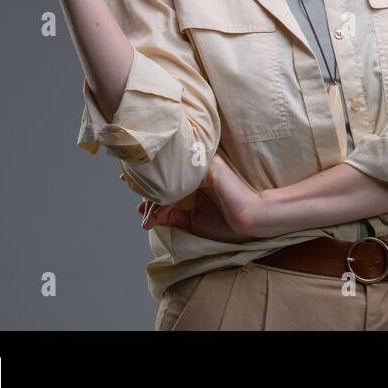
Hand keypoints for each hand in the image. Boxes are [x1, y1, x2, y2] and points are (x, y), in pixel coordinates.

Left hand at [139, 153, 263, 241]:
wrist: (249, 222)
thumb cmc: (226, 221)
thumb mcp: (192, 219)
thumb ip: (171, 214)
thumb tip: (145, 213)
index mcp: (196, 175)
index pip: (169, 178)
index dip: (151, 189)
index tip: (138, 206)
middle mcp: (198, 166)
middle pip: (167, 178)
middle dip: (149, 197)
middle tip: (143, 217)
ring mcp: (202, 165)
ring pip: (170, 179)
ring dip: (155, 201)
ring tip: (149, 220)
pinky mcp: (206, 168)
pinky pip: (178, 183)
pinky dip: (166, 199)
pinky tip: (159, 214)